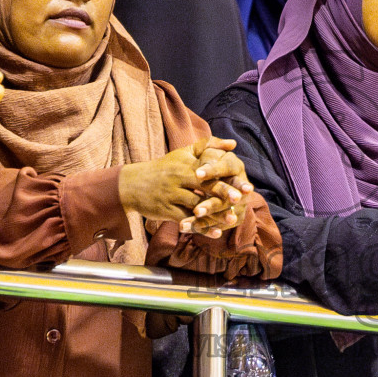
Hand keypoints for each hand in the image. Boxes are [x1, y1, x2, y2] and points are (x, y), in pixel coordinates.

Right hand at [118, 136, 254, 237]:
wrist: (132, 184)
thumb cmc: (163, 168)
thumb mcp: (183, 153)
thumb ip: (209, 146)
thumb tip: (234, 144)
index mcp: (186, 164)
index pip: (210, 171)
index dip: (228, 178)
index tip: (245, 186)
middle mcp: (178, 178)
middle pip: (204, 187)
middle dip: (223, 194)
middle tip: (241, 201)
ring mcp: (171, 195)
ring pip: (196, 206)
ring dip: (215, 214)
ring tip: (232, 220)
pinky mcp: (166, 211)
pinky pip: (186, 220)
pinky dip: (202, 227)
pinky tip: (216, 232)